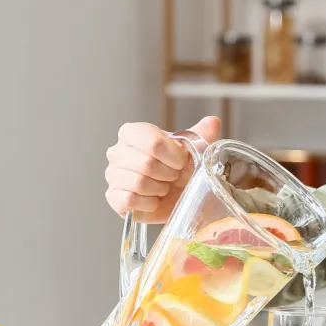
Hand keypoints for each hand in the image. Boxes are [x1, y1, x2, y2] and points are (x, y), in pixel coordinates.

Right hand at [105, 116, 220, 222]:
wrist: (175, 194)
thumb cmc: (180, 168)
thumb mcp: (193, 149)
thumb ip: (202, 134)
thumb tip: (212, 122)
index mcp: (132, 132)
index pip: (152, 142)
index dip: (173, 156)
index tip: (182, 162)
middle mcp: (117, 151)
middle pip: (146, 164)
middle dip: (168, 174)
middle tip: (174, 177)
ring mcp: (112, 174)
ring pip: (138, 183)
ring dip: (159, 189)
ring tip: (164, 188)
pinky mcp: (113, 197)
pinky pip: (129, 200)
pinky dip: (149, 203)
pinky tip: (155, 200)